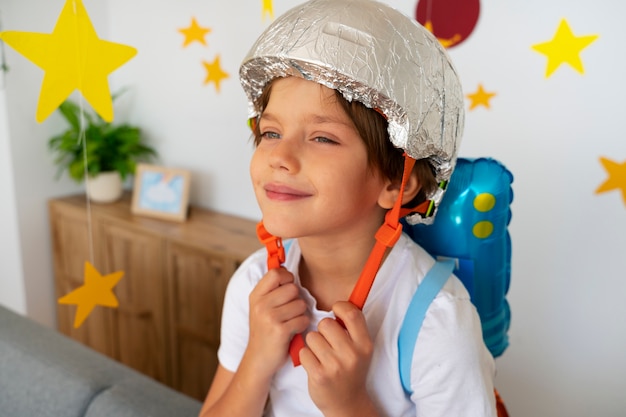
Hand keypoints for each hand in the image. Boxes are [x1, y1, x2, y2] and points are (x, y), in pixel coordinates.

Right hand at [246, 267, 309, 378]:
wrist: (258, 360)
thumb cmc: (265, 331)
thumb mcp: (261, 307)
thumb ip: (273, 290)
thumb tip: (289, 270)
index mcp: (256, 296)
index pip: (276, 273)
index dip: (287, 278)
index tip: (288, 288)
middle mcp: (260, 304)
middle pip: (292, 288)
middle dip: (296, 299)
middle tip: (289, 311)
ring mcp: (269, 317)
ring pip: (300, 304)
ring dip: (301, 314)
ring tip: (290, 321)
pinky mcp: (279, 330)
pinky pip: (303, 319)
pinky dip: (302, 325)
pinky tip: (293, 331)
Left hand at [300, 301, 377, 416]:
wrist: (347, 403)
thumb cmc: (351, 370)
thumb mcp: (361, 349)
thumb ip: (353, 329)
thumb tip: (338, 304)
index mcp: (364, 344)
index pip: (352, 313)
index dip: (340, 307)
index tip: (336, 313)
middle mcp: (352, 354)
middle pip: (326, 323)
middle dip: (322, 329)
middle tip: (327, 340)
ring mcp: (335, 366)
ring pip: (312, 337)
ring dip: (313, 344)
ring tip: (321, 354)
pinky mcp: (319, 375)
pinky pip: (303, 352)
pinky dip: (306, 356)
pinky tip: (314, 364)